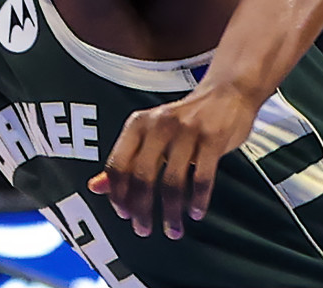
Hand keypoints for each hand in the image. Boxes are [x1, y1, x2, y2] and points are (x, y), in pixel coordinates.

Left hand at [88, 84, 257, 240]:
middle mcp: (159, 125)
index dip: (119, 194)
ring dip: (171, 213)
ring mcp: (187, 131)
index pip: (118, 165)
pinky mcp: (213, 138)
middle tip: (144, 229)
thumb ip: (125, 159)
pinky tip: (195, 212)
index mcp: (139, 124)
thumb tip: (96, 187)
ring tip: (173, 229)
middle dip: (142, 209)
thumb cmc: (184, 118)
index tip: (124, 214)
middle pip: (142, 176)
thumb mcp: (149, 133)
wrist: (227, 94)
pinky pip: (202, 178)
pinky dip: (197, 201)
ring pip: (172, 182)